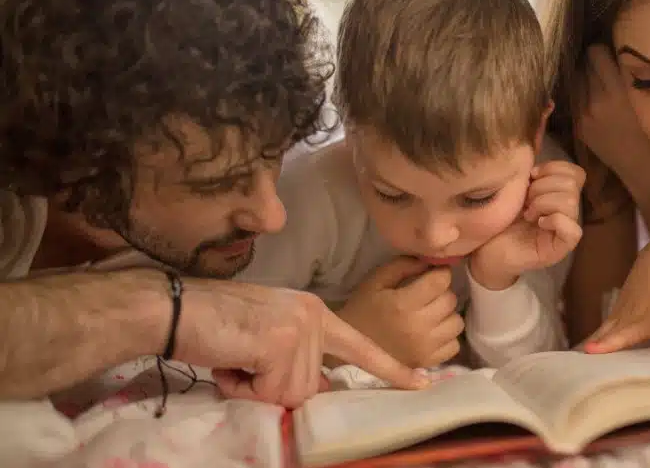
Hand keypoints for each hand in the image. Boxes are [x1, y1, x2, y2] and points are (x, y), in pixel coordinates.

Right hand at [173, 278, 428, 408]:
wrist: (173, 308)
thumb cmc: (214, 323)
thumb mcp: (268, 337)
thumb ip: (297, 357)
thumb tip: (318, 388)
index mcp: (315, 313)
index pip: (361, 347)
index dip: (392, 370)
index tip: (424, 384)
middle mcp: (314, 317)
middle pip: (308, 387)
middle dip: (270, 388)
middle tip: (242, 362)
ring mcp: (300, 329)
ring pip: (288, 394)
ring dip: (253, 388)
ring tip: (233, 358)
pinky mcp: (281, 343)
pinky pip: (268, 393)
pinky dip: (242, 387)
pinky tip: (229, 361)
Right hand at [336, 257, 463, 368]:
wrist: (350, 348)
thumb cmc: (363, 309)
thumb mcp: (376, 280)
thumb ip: (403, 266)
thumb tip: (431, 261)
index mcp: (403, 304)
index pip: (441, 281)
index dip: (440, 273)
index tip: (433, 274)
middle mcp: (418, 327)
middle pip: (450, 300)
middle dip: (442, 293)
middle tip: (428, 294)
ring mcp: (425, 348)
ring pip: (456, 322)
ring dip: (447, 315)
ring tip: (431, 314)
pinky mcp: (428, 362)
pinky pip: (454, 345)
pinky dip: (447, 336)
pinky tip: (433, 332)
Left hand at [470, 161, 584, 289]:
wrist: (485, 251)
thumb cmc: (500, 221)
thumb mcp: (516, 191)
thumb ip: (531, 176)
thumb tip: (535, 163)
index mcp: (559, 195)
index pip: (576, 173)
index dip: (554, 168)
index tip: (530, 177)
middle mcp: (567, 211)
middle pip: (572, 184)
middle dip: (542, 186)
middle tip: (525, 201)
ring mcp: (566, 230)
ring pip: (571, 202)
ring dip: (543, 203)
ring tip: (528, 213)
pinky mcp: (561, 248)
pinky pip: (572, 229)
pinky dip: (553, 220)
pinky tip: (537, 223)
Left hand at [577, 45, 649, 196]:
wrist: (645, 170)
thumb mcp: (647, 97)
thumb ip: (628, 73)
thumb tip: (617, 47)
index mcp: (616, 91)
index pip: (595, 52)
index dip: (604, 50)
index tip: (614, 53)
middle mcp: (595, 101)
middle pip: (583, 64)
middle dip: (594, 63)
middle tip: (608, 67)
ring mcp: (583, 115)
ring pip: (576, 80)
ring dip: (586, 78)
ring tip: (602, 84)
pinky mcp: (578, 126)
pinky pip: (575, 99)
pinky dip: (583, 95)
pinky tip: (597, 101)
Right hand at [581, 234, 649, 356]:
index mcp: (646, 319)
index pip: (624, 335)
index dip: (609, 344)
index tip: (590, 351)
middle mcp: (629, 317)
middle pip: (607, 335)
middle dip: (594, 350)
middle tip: (579, 368)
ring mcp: (620, 311)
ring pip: (603, 330)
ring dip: (591, 344)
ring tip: (579, 360)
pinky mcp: (618, 307)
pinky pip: (605, 325)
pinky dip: (596, 336)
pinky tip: (589, 346)